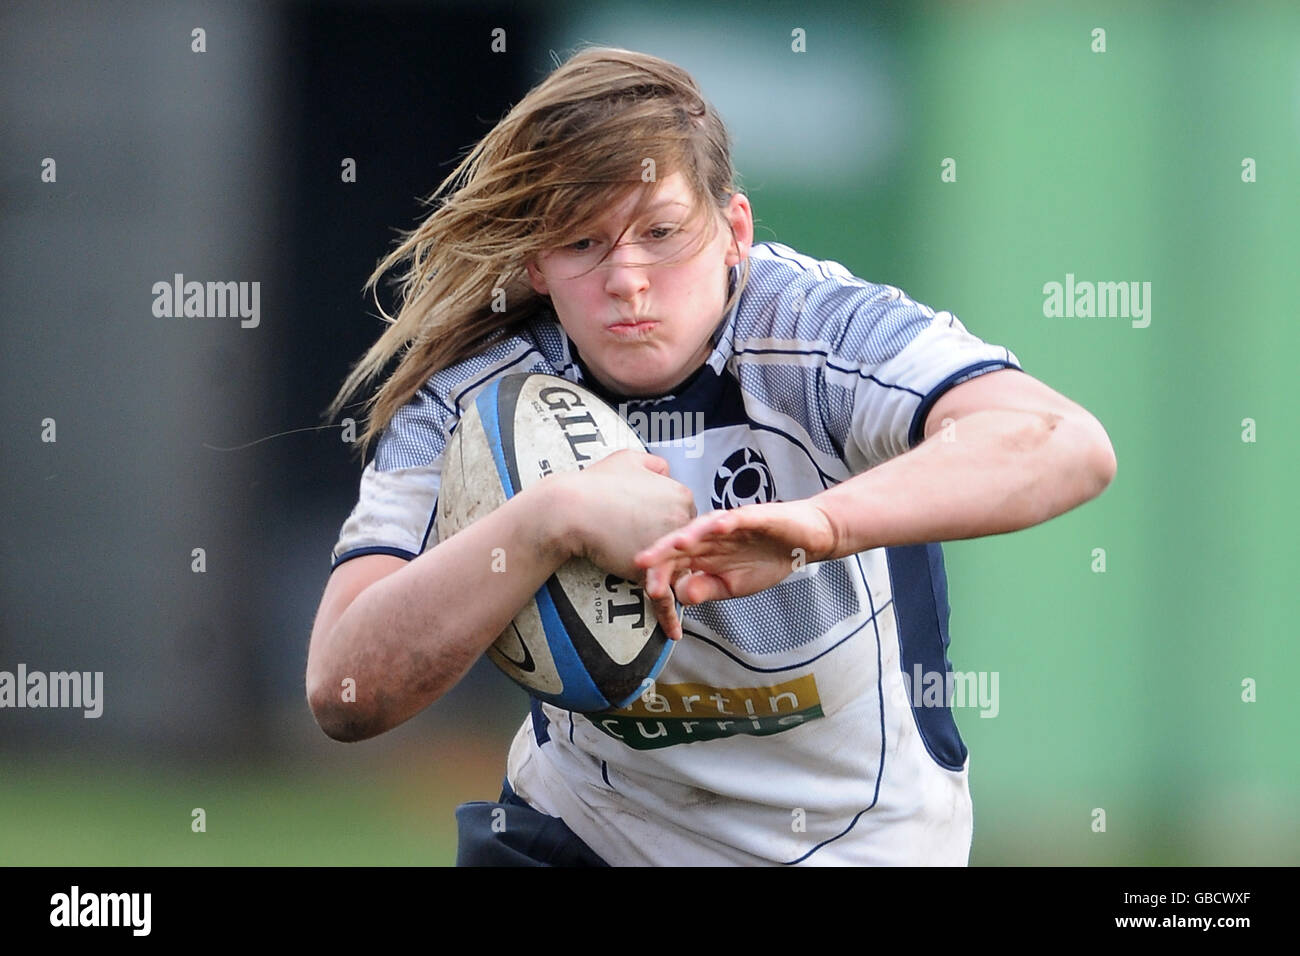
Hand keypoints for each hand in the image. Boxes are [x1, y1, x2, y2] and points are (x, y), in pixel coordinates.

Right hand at [547, 450, 697, 639]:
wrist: (570, 509)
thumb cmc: (595, 484)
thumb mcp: (628, 459)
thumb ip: (653, 463)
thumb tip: (664, 469)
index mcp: (680, 494)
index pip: (687, 517)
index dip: (671, 527)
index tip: (655, 533)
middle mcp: (681, 521)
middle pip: (688, 546)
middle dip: (679, 557)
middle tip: (662, 563)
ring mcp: (666, 550)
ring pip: (678, 571)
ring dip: (676, 585)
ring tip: (675, 596)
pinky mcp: (649, 572)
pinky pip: (664, 598)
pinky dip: (669, 617)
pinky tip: (674, 632)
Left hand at [634, 500, 838, 607]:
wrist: (802, 541)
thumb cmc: (765, 560)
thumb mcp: (732, 585)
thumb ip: (706, 588)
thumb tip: (681, 597)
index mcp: (702, 553)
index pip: (674, 563)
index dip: (661, 575)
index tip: (649, 592)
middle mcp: (710, 536)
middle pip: (681, 542)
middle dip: (662, 553)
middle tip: (642, 563)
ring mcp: (730, 524)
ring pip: (704, 527)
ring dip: (689, 534)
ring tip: (674, 544)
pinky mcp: (753, 517)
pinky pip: (738, 518)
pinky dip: (727, 521)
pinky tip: (718, 526)